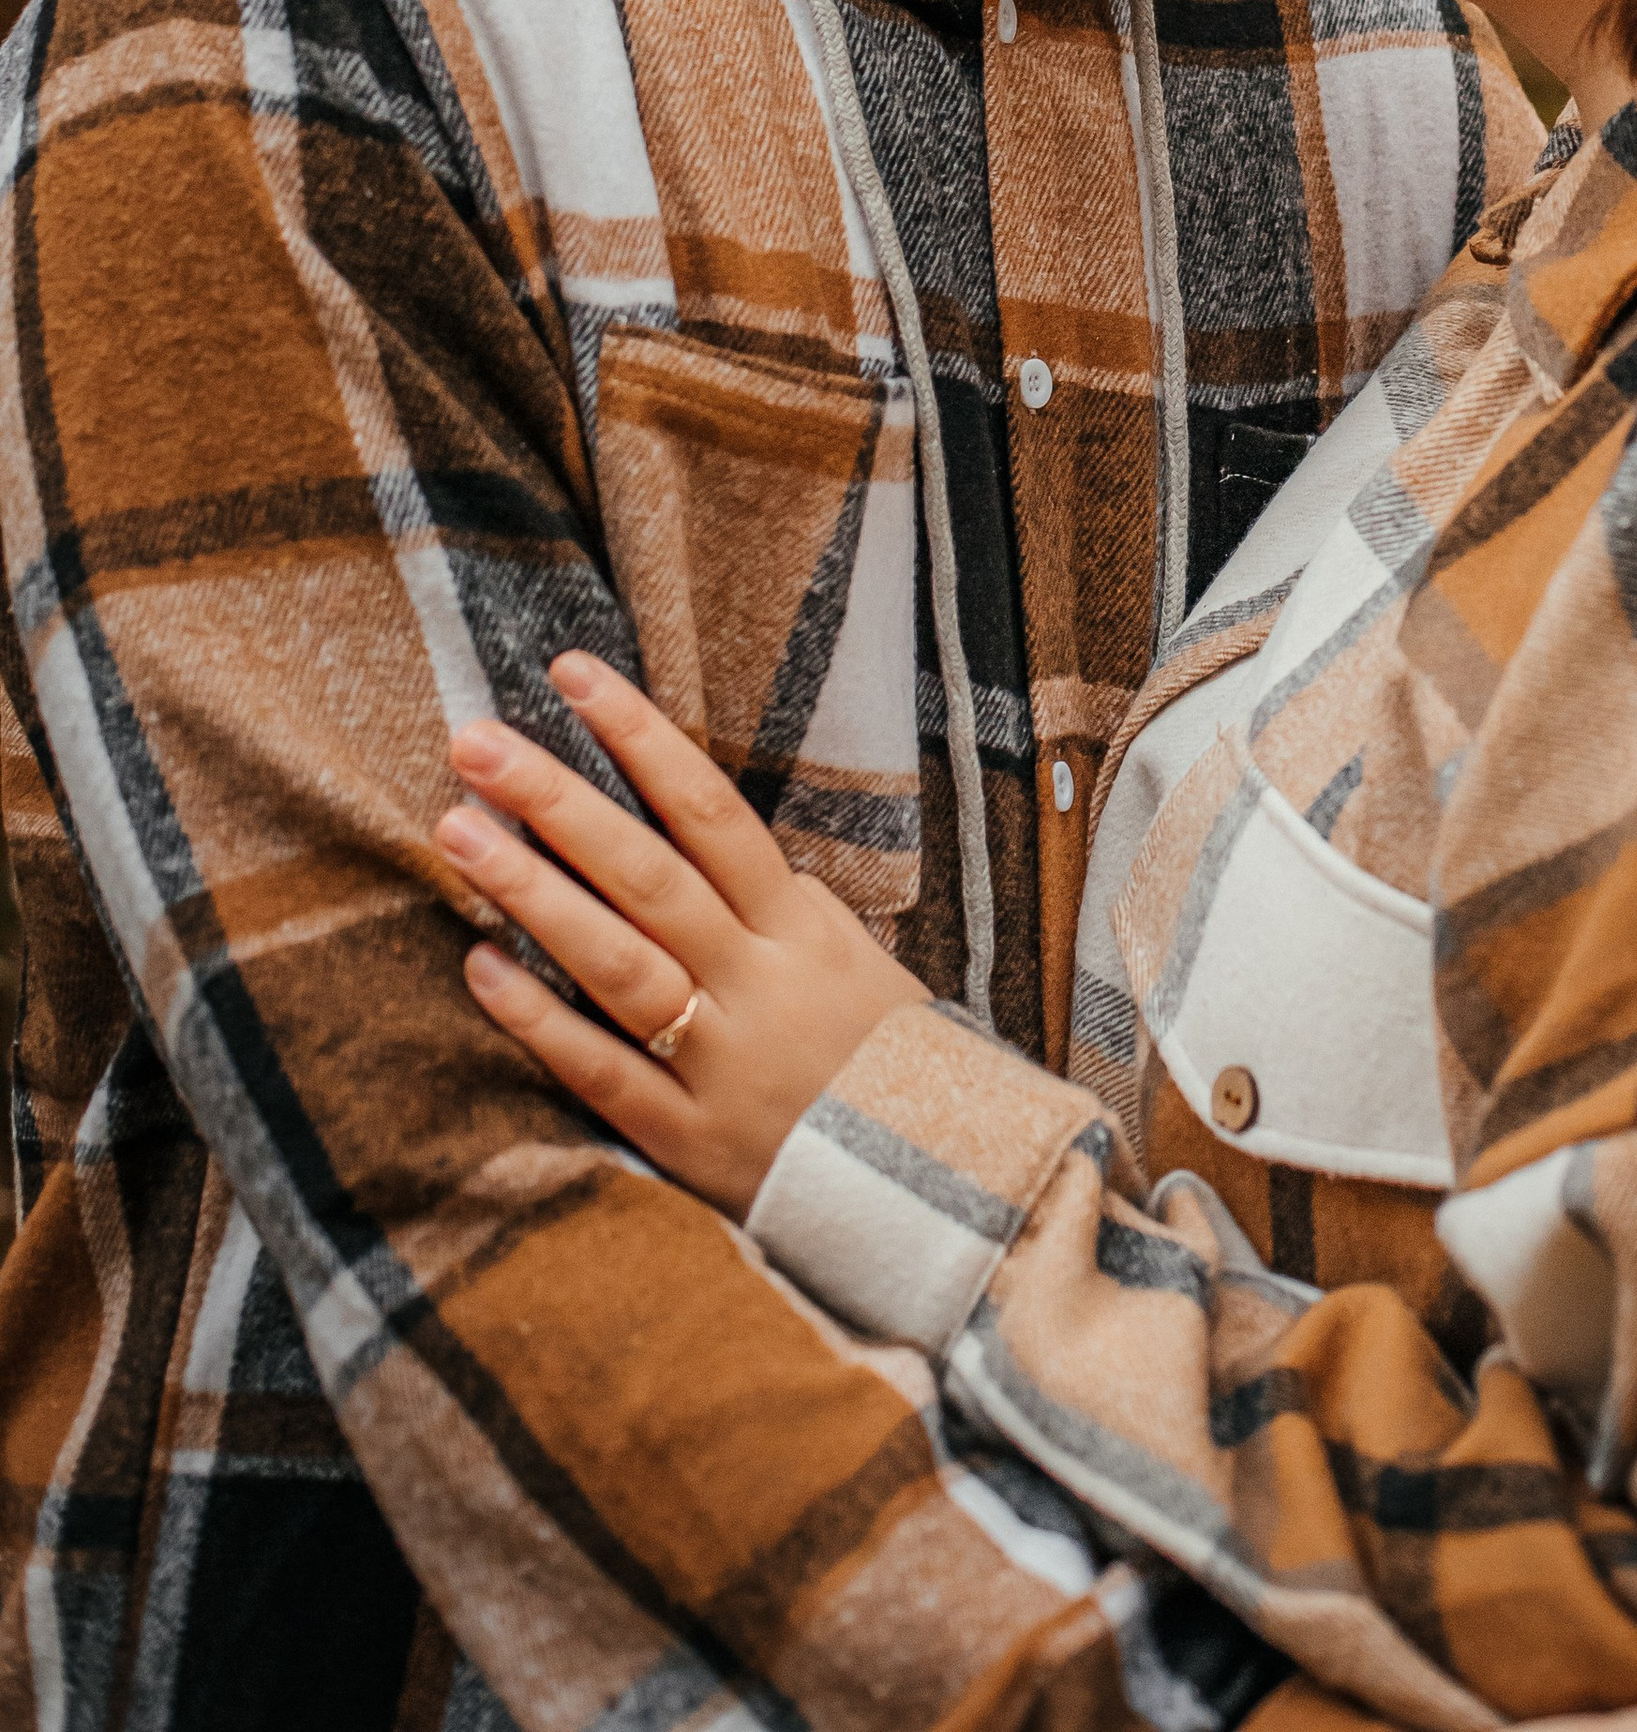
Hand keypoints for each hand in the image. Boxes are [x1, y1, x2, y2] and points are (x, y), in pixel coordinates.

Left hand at [436, 649, 926, 1215]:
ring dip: (532, 893)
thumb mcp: (855, 960)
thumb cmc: (885, 1063)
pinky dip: (539, 1020)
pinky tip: (479, 967)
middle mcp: (758, 982)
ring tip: (457, 830)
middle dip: (558, 801)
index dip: (641, 738)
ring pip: (617, 963)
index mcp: (801, 926)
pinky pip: (601, 1072)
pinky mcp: (686, 1139)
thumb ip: (777, 906)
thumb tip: (700, 838)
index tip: (572, 676)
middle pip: (648, 874)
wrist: (940, 1197)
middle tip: (474, 742)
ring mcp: (720, 1060)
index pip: (710, 810)